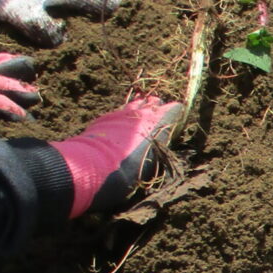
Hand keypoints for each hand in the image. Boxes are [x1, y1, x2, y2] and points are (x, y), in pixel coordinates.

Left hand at [49, 95, 186, 216]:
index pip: (175, 108)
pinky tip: (121, 128)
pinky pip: (120, 112)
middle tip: (156, 122)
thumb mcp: (155, 161)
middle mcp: (142, 112)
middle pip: (154, 102)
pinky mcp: (106, 117)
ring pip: (136, 103)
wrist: (97, 167)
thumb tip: (163, 142)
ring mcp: (122, 112)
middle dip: (157, 109)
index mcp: (159, 121)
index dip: (176, 114)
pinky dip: (123, 117)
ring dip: (139, 110)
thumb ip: (161, 145)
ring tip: (139, 122)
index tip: (175, 123)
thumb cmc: (131, 170)